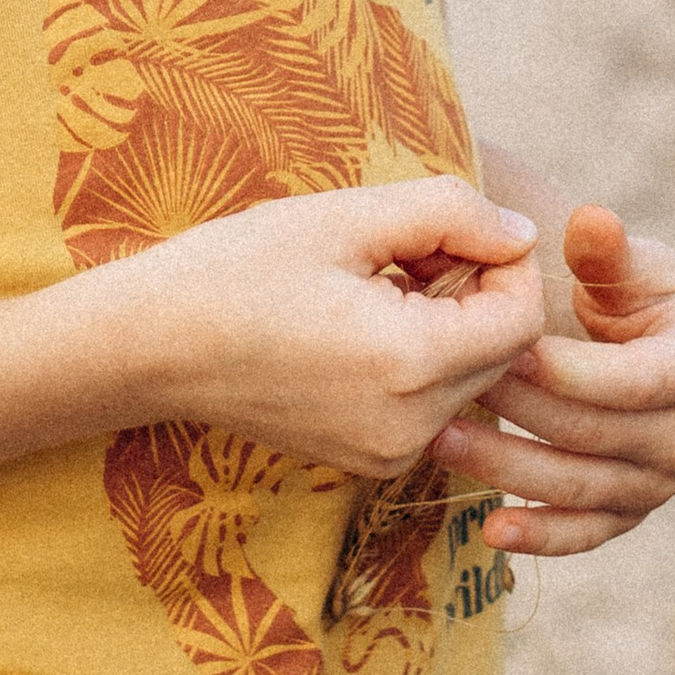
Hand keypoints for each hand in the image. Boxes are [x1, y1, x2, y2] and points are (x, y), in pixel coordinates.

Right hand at [116, 177, 546, 477]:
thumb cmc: (240, 269)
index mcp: (410, 367)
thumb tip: (522, 232)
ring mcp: (388, 455)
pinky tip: (358, 323)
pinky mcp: (368, 461)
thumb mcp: (346, 217)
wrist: (151, 345)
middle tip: (405, 250)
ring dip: (448, 324)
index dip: (504, 264)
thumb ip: (450, 213)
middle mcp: (410, 429)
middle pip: (503, 355)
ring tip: (377, 283)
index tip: (448, 230)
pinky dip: (419, 359)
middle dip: (475, 292)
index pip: (523, 321)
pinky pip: (431, 405)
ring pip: (470, 380)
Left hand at [431, 206, 674, 556]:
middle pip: (593, 433)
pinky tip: (489, 532)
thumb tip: (590, 218)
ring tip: (439, 440)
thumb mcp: (631, 264)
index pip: (630, 381)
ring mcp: (660, 483)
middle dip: (520, 409)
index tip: (506, 348)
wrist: (655, 345)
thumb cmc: (637, 292)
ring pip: (578, 484)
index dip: (568, 370)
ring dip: (506, 469)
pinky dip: (539, 537)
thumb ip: (606, 248)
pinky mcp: (628, 513)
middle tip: (451, 384)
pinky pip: (584, 533)